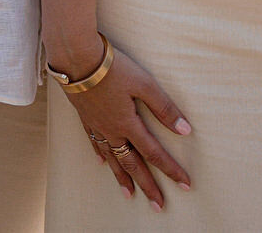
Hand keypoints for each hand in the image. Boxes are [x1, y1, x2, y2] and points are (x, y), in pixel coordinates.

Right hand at [53, 40, 191, 210]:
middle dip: (147, 185)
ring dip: (122, 178)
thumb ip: (164, 108)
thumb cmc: (112, 68)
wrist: (76, 58)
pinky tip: (101, 163)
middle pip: (132, 164)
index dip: (171, 170)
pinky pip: (94, 143)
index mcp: (128, 124)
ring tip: (129, 194)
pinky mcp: (84, 116)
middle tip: (158, 205)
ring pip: (111, 159)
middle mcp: (112, 130)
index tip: (185, 185)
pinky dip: (100, 155)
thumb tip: (185, 130)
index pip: (154, 153)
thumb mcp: (144, 83)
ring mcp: (96, 125)